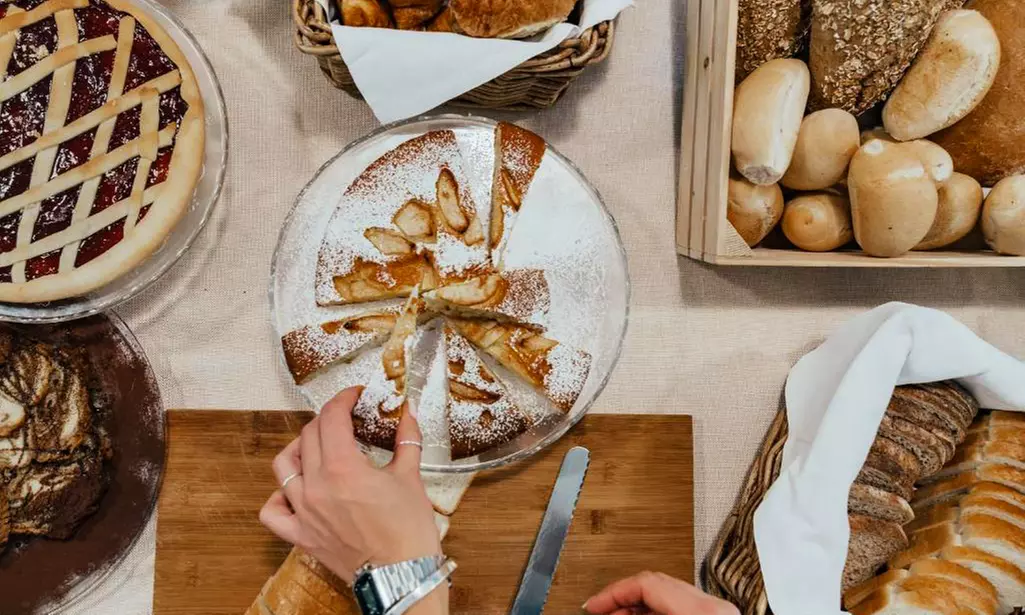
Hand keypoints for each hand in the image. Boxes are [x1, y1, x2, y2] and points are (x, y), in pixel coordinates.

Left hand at [259, 387, 441, 582]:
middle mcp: (317, 487)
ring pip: (283, 466)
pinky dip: (278, 496)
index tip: (354, 397)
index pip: (331, 418)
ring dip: (299, 448)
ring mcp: (304, 512)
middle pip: (309, 435)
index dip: (343, 399)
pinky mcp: (301, 536)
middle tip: (346, 419)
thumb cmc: (409, 533)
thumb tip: (408, 413)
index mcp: (343, 469)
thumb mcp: (411, 477)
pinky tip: (295, 489)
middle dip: (328, 419)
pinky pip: (273, 511)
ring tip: (317, 447)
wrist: (403, 577)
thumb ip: (407, 440)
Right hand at [583, 572, 739, 614]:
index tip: (592, 604)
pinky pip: (679, 605)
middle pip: (655, 584)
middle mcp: (713, 606)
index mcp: (701, 609)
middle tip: (599, 610)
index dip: (611, 592)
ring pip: (666, 595)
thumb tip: (605, 612)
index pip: (645, 582)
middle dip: (621, 597)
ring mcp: (718, 611)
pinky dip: (654, 611)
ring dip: (636, 605)